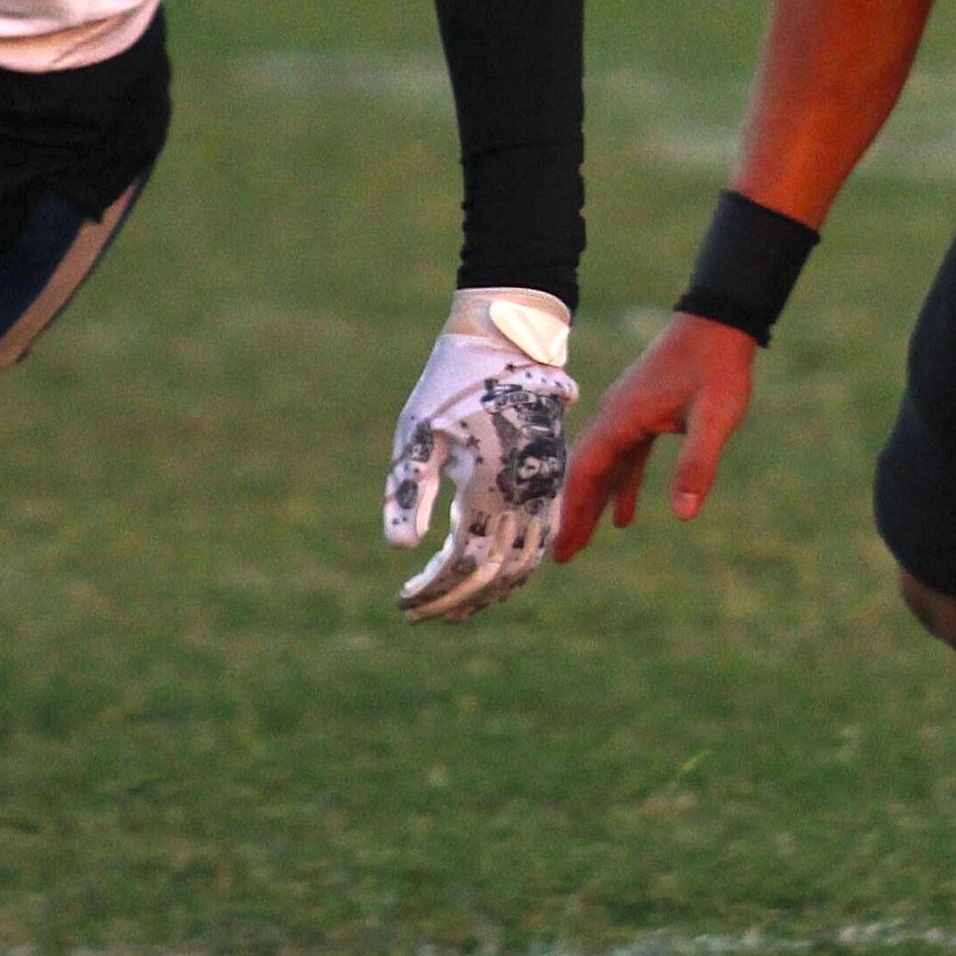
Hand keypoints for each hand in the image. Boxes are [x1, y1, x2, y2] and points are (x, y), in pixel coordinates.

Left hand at [384, 290, 577, 622]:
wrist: (509, 339)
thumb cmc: (451, 381)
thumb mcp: (418, 432)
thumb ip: (410, 491)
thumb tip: (401, 551)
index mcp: (490, 483)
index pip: (461, 562)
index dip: (432, 591)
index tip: (402, 604)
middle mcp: (527, 492)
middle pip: (494, 572)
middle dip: (455, 601)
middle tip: (418, 616)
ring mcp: (547, 486)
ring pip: (526, 562)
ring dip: (489, 591)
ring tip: (454, 610)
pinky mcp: (554, 478)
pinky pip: (543, 538)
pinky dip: (518, 567)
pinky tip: (492, 576)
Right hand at [552, 312, 759, 563]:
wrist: (720, 321)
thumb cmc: (718, 367)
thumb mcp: (715, 417)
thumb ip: (697, 463)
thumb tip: (684, 514)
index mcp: (623, 418)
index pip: (587, 471)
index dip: (573, 511)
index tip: (562, 546)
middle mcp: (616, 415)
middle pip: (587, 472)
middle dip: (576, 513)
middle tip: (564, 556)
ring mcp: (629, 412)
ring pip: (604, 466)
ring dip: (596, 502)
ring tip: (584, 540)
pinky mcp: (644, 410)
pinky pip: (624, 456)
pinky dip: (621, 484)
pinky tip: (623, 513)